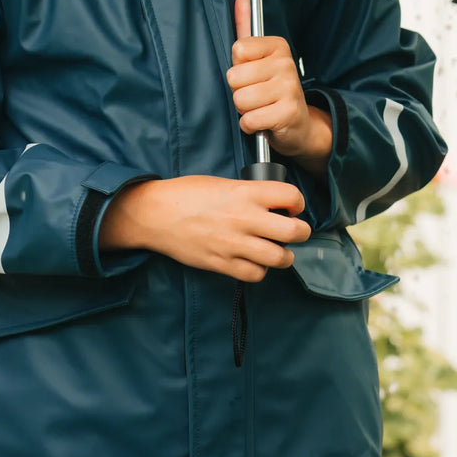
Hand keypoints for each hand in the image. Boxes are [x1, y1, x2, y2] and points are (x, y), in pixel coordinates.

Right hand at [96, 175, 310, 282]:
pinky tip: (255, 261)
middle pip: (294, 232)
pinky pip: (255, 274)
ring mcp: (234, 244)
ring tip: (277, 250)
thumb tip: (273, 204)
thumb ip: (249, 193)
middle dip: (301, 232)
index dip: (297, 203)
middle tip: (295, 231)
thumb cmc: (186, 193)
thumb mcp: (223, 183)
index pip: (291, 197)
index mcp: (245, 192)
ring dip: (284, 255)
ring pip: (280, 258)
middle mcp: (244, 218)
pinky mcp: (222, 263)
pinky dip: (260, 270)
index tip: (292, 207)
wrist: (155, 214)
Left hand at [226, 0, 332, 174]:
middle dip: (239, 91)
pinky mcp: (288, 113)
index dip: (238, 67)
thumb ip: (245, 27)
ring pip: (240, 100)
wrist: (299, 124)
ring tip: (260, 107)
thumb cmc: (272, 88)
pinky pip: (249, 120)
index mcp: (278, 46)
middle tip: (256, 94)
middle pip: (234, 77)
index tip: (252, 73)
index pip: (237, 50)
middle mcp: (286, 63)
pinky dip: (251, 125)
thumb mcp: (259, 57)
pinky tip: (264, 121)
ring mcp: (289, 88)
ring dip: (245, 110)